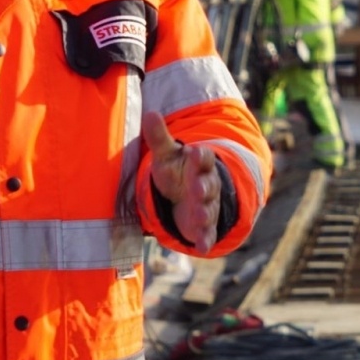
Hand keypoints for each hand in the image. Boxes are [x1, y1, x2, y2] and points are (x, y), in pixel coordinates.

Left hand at [143, 110, 219, 254]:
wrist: (189, 195)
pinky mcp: (205, 227)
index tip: (195, 152)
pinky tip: (202, 247)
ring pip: (209, 209)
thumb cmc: (178, 172)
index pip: (204, 158)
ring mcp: (208, 206)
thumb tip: (149, 113)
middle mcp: (208, 185)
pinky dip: (206, 240)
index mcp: (200, 165)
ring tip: (199, 215)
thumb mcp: (167, 155)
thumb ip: (159, 137)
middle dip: (204, 186)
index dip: (201, 157)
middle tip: (197, 187)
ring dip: (205, 213)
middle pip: (208, 185)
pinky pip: (208, 234)